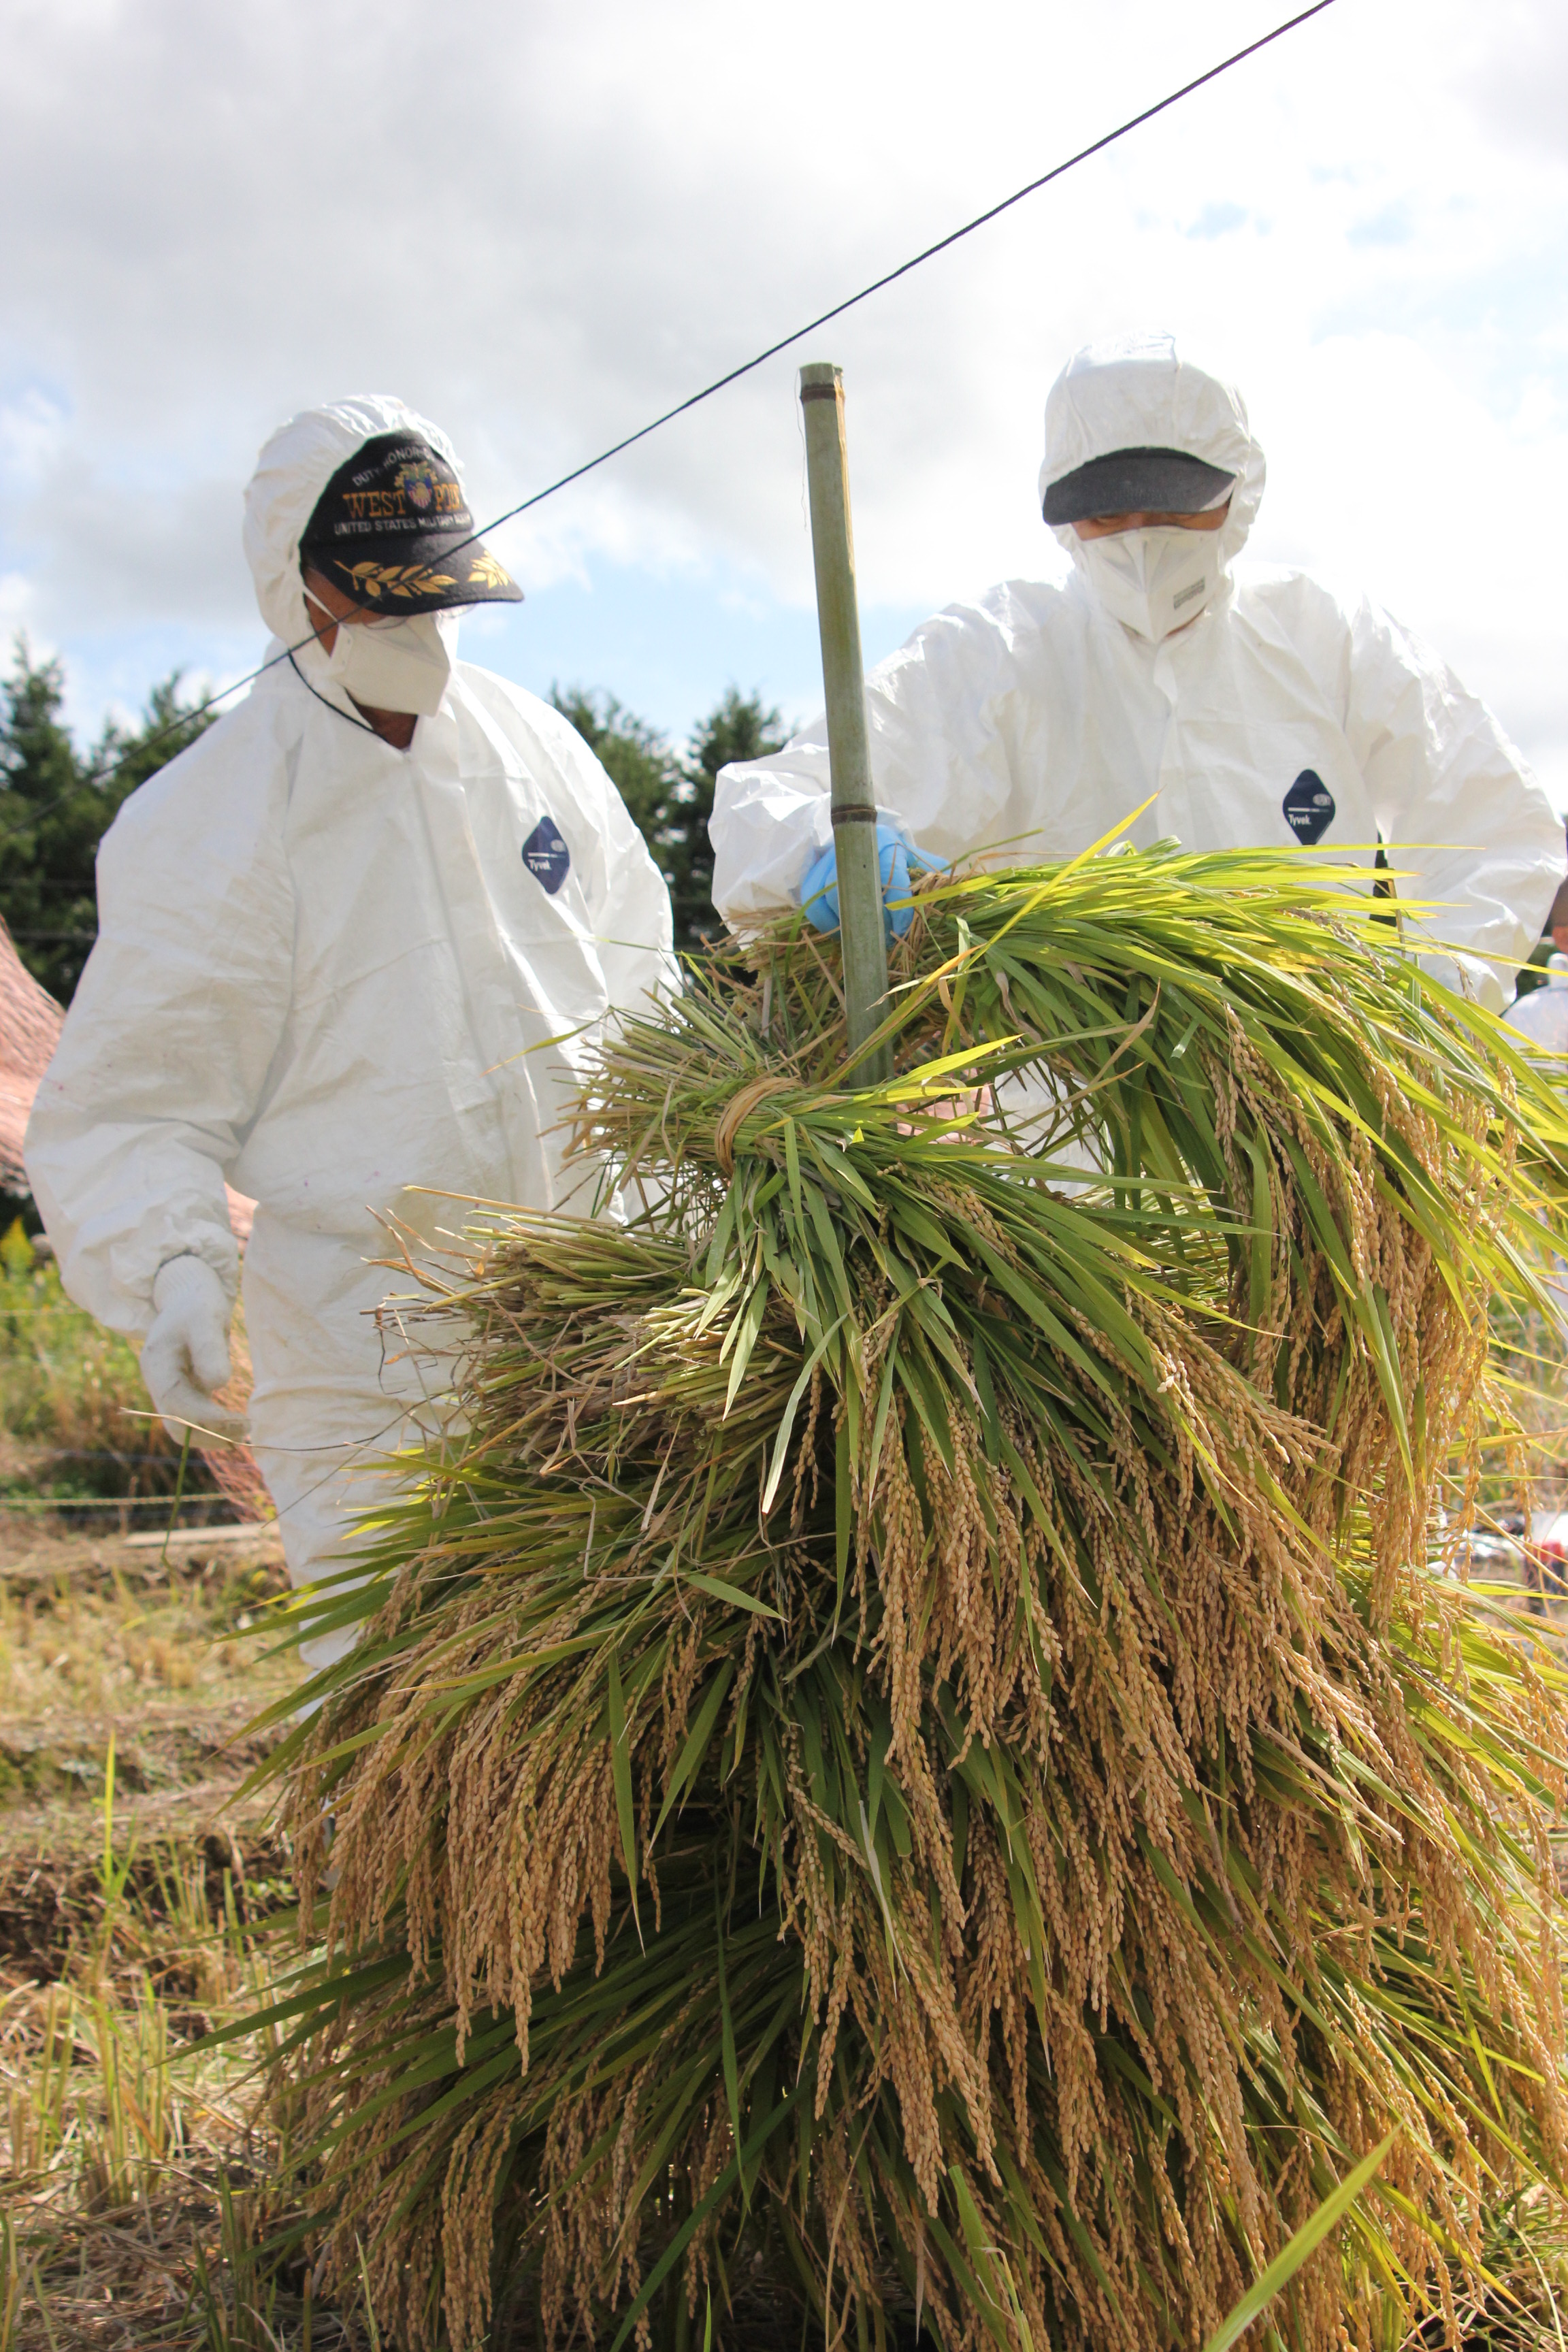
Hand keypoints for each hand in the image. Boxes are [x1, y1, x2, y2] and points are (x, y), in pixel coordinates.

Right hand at [140, 1255, 248, 1441]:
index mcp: (156, 1364)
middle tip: (246, 1432)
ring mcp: (170, 1388)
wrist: (190, 1295)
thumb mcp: (205, 1318)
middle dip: (209, 1433)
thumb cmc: (198, 1303)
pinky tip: (238, 1426)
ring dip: (212, 1435)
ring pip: (184, 1425)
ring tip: (245, 1432)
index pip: (176, 1404)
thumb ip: (209, 1349)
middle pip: (176, 1423)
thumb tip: (217, 1384)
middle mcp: (158, 1381)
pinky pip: (195, 1418)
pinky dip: (214, 1426)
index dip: (205, 1418)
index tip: (238, 1421)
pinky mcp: (185, 1390)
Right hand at [799, 822, 938, 939]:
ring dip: (849, 924)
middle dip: (872, 921)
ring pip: (833, 899)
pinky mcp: (811, 875)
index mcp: (884, 842)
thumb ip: (933, 870)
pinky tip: (842, 932)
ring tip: (865, 937)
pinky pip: (814, 906)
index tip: (902, 931)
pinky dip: (826, 924)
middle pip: (859, 891)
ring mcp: (828, 860)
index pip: (891, 878)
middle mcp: (853, 847)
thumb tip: (961, 886)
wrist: (858, 841)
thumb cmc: (892, 856)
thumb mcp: (914, 859)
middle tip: (883, 939)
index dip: (898, 908)